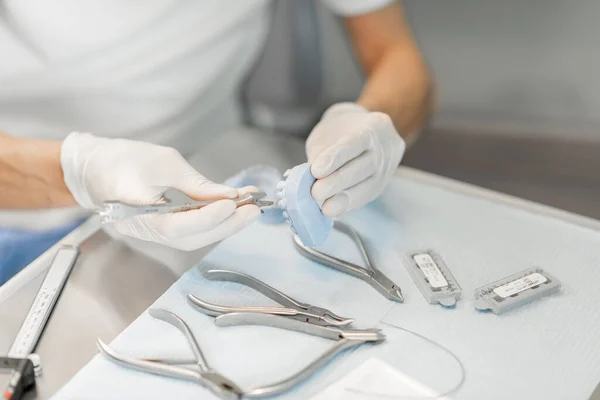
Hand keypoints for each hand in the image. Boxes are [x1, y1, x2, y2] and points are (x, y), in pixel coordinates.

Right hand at [60, 133, 259, 249]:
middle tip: (254, 208)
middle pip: (192, 237)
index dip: (207, 217)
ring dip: (226, 224)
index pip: (177, 226)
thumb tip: (229, 195)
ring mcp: (157, 232)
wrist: (96, 167)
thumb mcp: (163, 162)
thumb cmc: (124, 159)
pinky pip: (193, 229)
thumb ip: (195, 184)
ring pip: (196, 237)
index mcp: (137, 216)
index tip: (233, 202)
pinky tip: (234, 207)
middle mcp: (148, 232)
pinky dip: (215, 220)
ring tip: (250, 207)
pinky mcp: (166, 226)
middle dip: (227, 224)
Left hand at [306, 103, 404, 216]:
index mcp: (372, 127)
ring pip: (367, 186)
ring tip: (325, 208)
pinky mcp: (381, 186)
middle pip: (363, 167)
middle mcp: (385, 148)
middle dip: (337, 182)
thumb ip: (321, 153)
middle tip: (316, 192)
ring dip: (343, 199)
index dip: (334, 159)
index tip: (316, 171)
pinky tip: (334, 210)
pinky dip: (348, 205)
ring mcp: (387, 169)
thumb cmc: (339, 131)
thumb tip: (312, 180)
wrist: (363, 132)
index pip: (353, 144)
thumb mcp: (327, 134)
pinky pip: (366, 197)